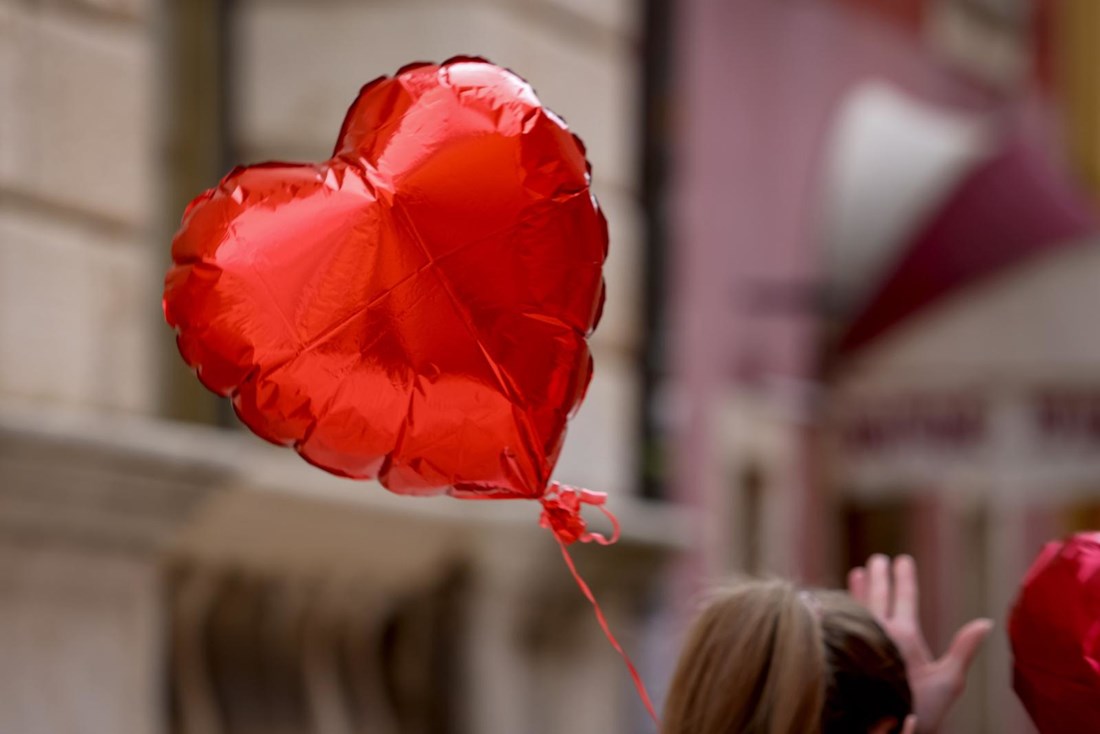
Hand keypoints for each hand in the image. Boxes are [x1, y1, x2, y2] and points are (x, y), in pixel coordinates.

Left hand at [848, 555, 992, 733]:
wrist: (887, 730)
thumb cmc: (921, 709)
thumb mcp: (948, 681)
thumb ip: (964, 649)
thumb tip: (986, 623)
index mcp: (904, 635)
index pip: (904, 597)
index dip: (904, 577)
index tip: (902, 559)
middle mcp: (878, 632)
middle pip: (877, 595)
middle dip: (878, 575)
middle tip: (877, 559)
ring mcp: (858, 641)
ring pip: (857, 606)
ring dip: (859, 588)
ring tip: (857, 573)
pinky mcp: (845, 652)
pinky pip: (843, 621)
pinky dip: (846, 607)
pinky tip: (844, 605)